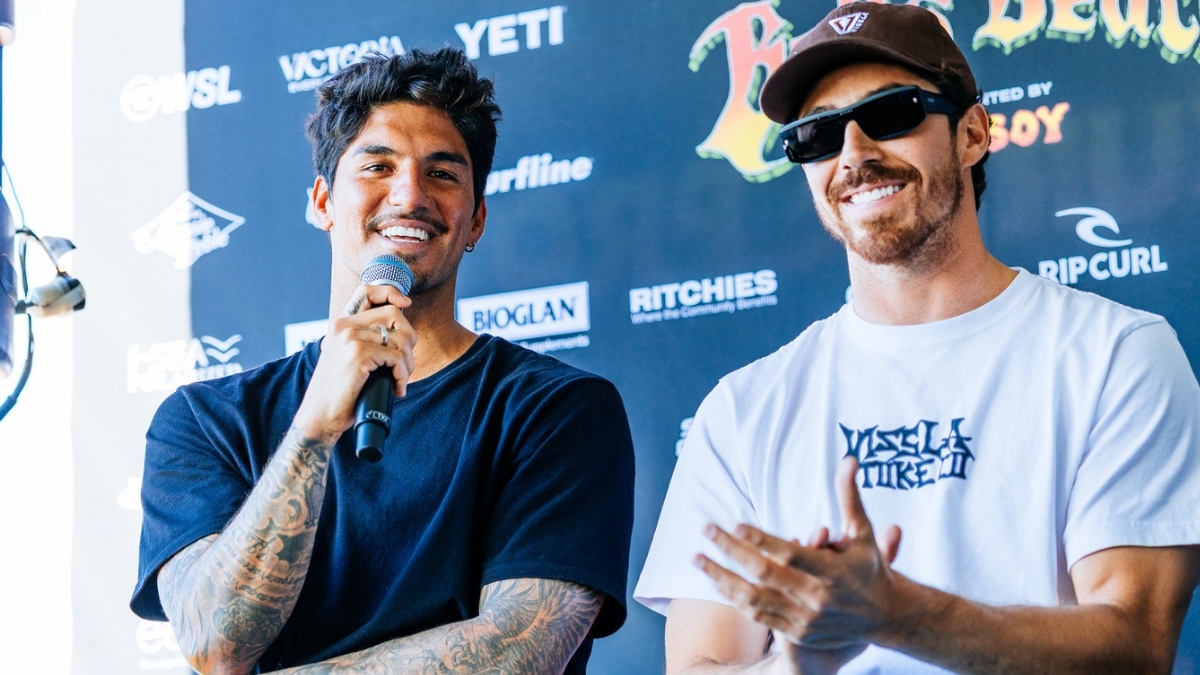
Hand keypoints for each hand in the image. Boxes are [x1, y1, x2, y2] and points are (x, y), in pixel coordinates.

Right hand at [294, 283, 415, 441]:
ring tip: (400, 380)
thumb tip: (401, 332)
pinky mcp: (358, 354)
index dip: (391, 292)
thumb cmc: (340, 391)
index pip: (367, 291)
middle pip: (394, 314)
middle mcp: (344, 325)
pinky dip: (403, 375)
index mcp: (341, 323)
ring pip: (400, 338)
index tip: (406, 303)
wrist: (319, 416)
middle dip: (408, 339)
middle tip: (404, 363)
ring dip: (407, 363)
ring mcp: (350, 338)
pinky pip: (396, 357)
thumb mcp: (348, 357)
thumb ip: (366, 340)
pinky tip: (397, 388)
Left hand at [694, 458, 902, 670]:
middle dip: (730, 551)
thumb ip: (850, 496)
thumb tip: (848, 459)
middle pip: (763, 574)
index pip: (789, 554)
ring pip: (753, 599)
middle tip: (706, 529)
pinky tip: (716, 581)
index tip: (734, 524)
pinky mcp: (797, 634)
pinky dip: (734, 599)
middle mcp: (817, 597)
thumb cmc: (871, 568)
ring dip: (721, 577)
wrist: (887, 618)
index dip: (760, 540)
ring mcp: (805, 619)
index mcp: (832, 572)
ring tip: (696, 558)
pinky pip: (757, 616)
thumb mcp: (863, 532)